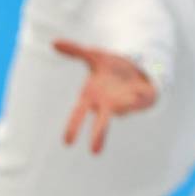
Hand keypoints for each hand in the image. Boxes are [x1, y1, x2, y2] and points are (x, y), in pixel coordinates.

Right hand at [53, 39, 157, 153]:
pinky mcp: (141, 101)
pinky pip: (140, 100)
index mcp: (92, 97)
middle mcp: (106, 105)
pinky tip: (136, 91)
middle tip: (94, 152)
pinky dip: (137, 96)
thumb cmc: (110, 67)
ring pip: (122, 109)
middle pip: (101, 124)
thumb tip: (53, 42)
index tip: (67, 143)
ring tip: (121, 101)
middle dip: (98, 136)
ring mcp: (124, 105)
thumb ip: (74, 50)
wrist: (136, 69)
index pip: (79, 114)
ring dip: (122, 106)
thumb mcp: (93, 56)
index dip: (73, 127)